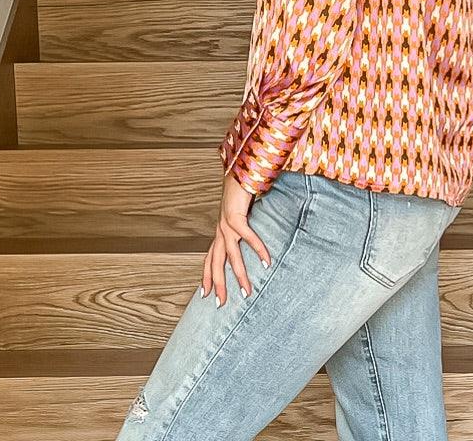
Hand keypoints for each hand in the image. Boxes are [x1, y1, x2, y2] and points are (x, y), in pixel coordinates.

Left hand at [201, 170, 271, 307]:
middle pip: (215, 263)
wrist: (240, 169)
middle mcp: (220, 229)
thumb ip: (247, 228)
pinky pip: (247, 236)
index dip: (206, 276)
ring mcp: (226, 223)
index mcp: (220, 231)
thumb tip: (255, 238)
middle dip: (218, 285)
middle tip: (221, 304)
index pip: (209, 258)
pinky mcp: (235, 215)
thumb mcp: (243, 214)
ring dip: (239, 275)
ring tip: (247, 292)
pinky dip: (257, 249)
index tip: (205, 294)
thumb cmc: (244, 191)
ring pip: (231, 256)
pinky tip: (267, 261)